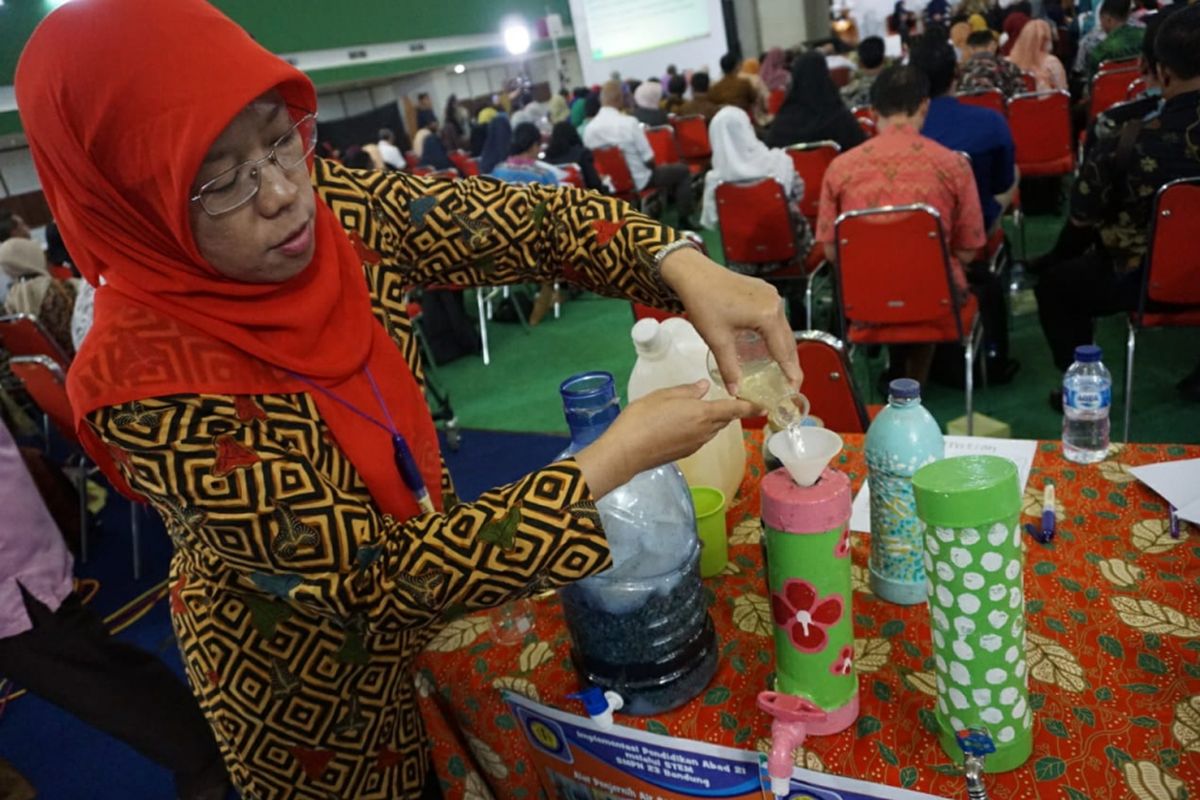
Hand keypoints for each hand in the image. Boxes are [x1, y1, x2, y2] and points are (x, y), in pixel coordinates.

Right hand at [574, 381, 756, 497]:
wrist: (627, 452)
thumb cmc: (643, 418)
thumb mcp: (663, 395)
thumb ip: (687, 391)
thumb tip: (704, 387)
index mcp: (703, 414)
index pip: (734, 409)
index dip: (750, 407)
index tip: (764, 405)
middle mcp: (704, 432)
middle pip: (723, 420)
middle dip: (728, 411)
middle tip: (727, 400)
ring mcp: (695, 445)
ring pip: (711, 430)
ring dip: (712, 421)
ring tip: (700, 410)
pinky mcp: (684, 453)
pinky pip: (699, 438)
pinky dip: (699, 429)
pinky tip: (683, 424)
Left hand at [659, 247, 801, 396]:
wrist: (693, 274)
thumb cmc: (704, 302)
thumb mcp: (717, 340)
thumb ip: (729, 368)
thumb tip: (735, 391)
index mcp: (768, 315)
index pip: (784, 351)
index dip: (791, 372)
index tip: (794, 388)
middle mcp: (775, 303)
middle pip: (788, 340)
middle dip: (790, 363)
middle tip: (789, 384)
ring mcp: (770, 295)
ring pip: (782, 329)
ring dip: (783, 349)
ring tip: (781, 369)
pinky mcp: (763, 291)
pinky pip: (775, 317)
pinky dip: (774, 334)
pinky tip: (769, 345)